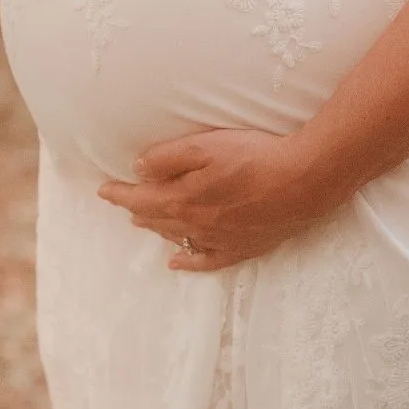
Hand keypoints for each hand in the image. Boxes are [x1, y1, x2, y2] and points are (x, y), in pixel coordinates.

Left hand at [96, 128, 333, 272]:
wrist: (305, 181)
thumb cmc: (255, 157)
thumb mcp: (205, 145)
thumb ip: (168, 158)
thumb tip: (137, 169)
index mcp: (183, 200)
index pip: (140, 199)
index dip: (119, 194)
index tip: (103, 190)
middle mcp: (196, 225)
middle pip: (156, 219)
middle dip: (135, 209)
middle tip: (122, 202)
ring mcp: (220, 240)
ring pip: (177, 238)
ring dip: (157, 229)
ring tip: (143, 222)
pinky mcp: (243, 247)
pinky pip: (208, 261)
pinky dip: (189, 262)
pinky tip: (177, 262)